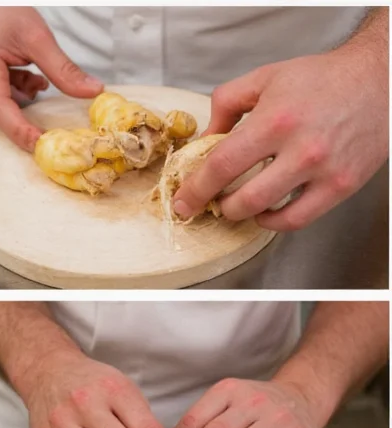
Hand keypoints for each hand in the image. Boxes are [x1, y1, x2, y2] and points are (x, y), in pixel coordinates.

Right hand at [0, 7, 102, 150]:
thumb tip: (90, 90)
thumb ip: (63, 69)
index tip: (44, 144)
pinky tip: (20, 76)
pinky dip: (10, 95)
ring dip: (19, 100)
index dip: (22, 131)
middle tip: (52, 115)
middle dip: (26, 117)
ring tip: (31, 75)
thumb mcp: (37, 36)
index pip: (0, 109)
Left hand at [173, 47, 387, 229]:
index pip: (222, 165)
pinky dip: (274, 221)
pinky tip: (265, 211)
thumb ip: (226, 104)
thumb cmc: (323, 78)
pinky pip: (299, 219)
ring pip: (268, 213)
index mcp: (275, 120)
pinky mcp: (342, 185)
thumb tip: (204, 137)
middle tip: (210, 202)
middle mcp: (301, 148)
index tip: (182, 201)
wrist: (380, 80)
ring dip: (242, 215)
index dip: (195, 189)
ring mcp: (324, 171)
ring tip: (235, 205)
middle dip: (217, 206)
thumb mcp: (265, 78)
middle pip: (242, 197)